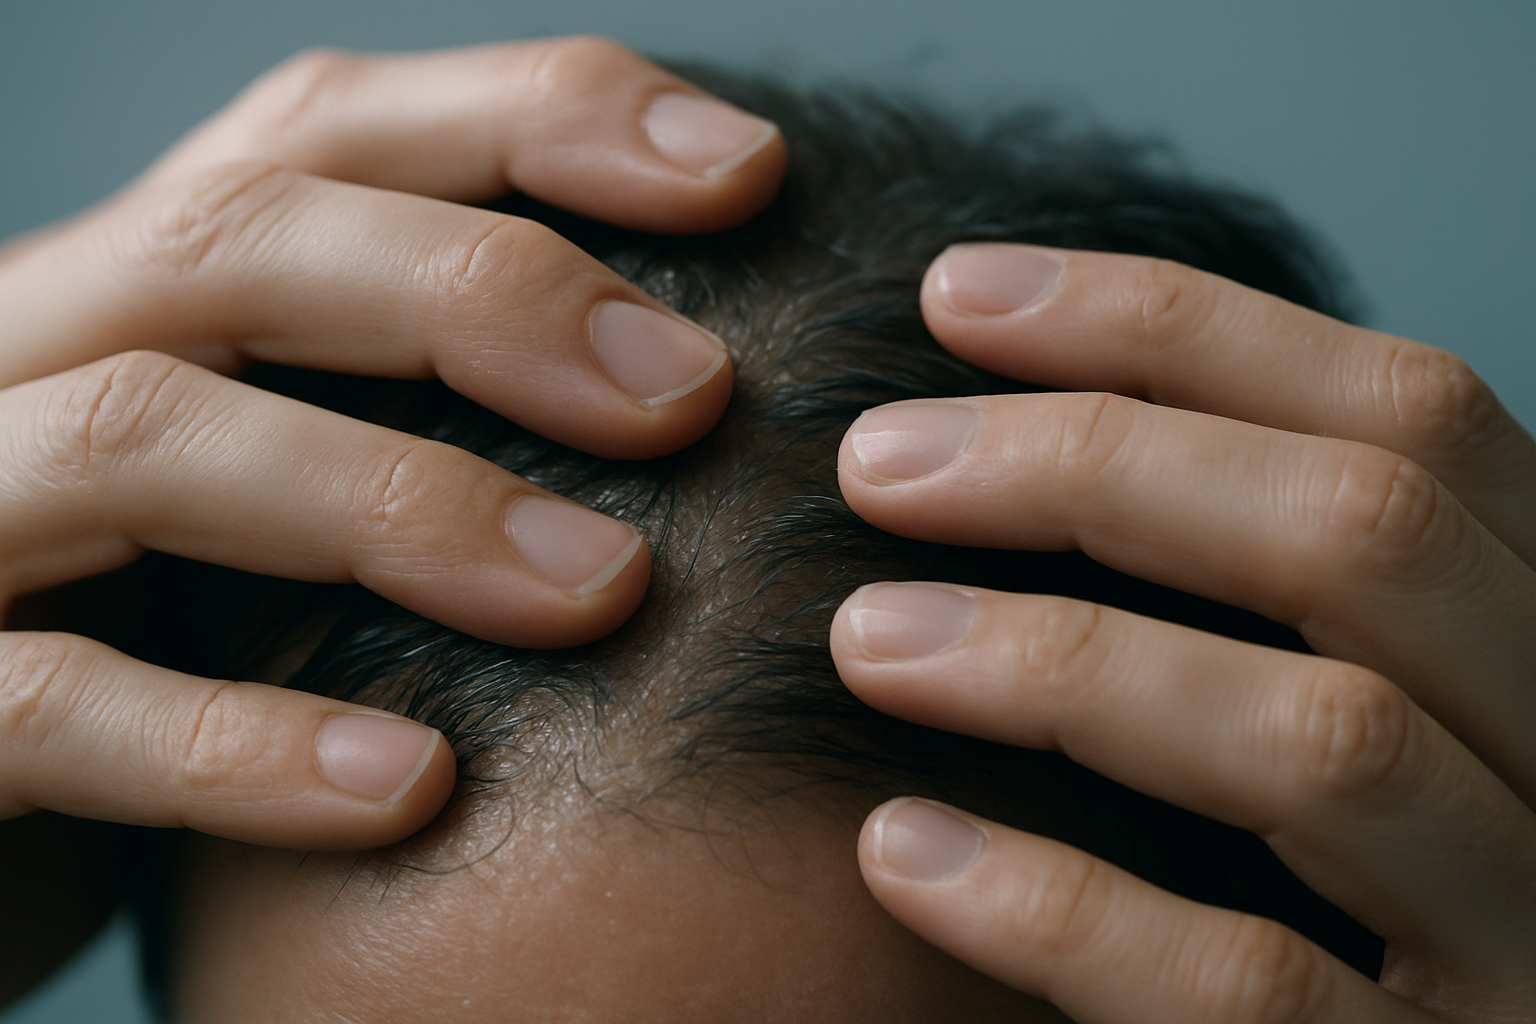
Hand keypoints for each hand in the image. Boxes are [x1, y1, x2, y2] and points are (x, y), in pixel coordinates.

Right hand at [0, 41, 782, 858]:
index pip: (327, 130)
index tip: (745, 173)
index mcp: (133, 291)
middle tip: (690, 393)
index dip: (538, 120)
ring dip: (392, 502)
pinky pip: (40, 705)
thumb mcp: (261, 479)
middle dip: (482, 292)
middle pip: (239, 238)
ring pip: (140, 436)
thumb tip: (678, 370)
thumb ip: (395, 398)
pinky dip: (232, 741)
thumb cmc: (146, 631)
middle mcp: (21, 359)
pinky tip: (409, 787)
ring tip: (600, 589)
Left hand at [832, 244, 1535, 1020]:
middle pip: (1363, 534)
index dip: (1174, 328)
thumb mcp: (1384, 708)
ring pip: (1323, 742)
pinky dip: (1062, 906)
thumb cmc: (1357, 897)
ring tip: (866, 636)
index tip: (957, 293)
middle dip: (1092, 463)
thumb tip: (1040, 431)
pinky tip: (899, 850)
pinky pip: (1251, 988)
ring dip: (1061, 662)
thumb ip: (1286, 592)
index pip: (1410, 415)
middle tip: (872, 461)